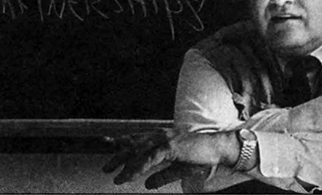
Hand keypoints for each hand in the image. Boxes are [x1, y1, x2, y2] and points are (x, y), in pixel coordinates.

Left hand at [102, 129, 237, 188]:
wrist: (216, 149)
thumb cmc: (199, 156)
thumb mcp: (177, 169)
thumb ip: (161, 176)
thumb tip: (147, 185)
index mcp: (160, 138)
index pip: (136, 140)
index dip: (122, 144)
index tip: (108, 148)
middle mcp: (159, 136)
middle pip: (134, 145)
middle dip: (118, 156)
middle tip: (105, 168)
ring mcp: (165, 140)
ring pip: (140, 151)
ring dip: (127, 164)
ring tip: (117, 176)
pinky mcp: (171, 146)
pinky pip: (151, 158)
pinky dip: (140, 166)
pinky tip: (133, 175)